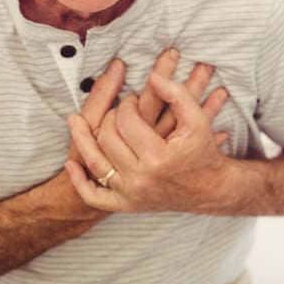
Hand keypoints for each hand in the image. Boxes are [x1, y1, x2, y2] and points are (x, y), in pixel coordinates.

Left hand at [65, 71, 229, 212]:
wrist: (211, 190)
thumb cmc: (203, 152)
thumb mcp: (198, 120)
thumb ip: (178, 95)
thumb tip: (153, 78)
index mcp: (158, 157)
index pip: (127, 121)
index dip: (128, 104)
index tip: (134, 100)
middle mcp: (141, 178)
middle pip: (108, 138)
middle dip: (111, 118)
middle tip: (121, 111)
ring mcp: (131, 195)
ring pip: (95, 163)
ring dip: (83, 139)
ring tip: (77, 122)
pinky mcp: (126, 205)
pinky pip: (94, 196)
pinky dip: (79, 180)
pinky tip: (72, 164)